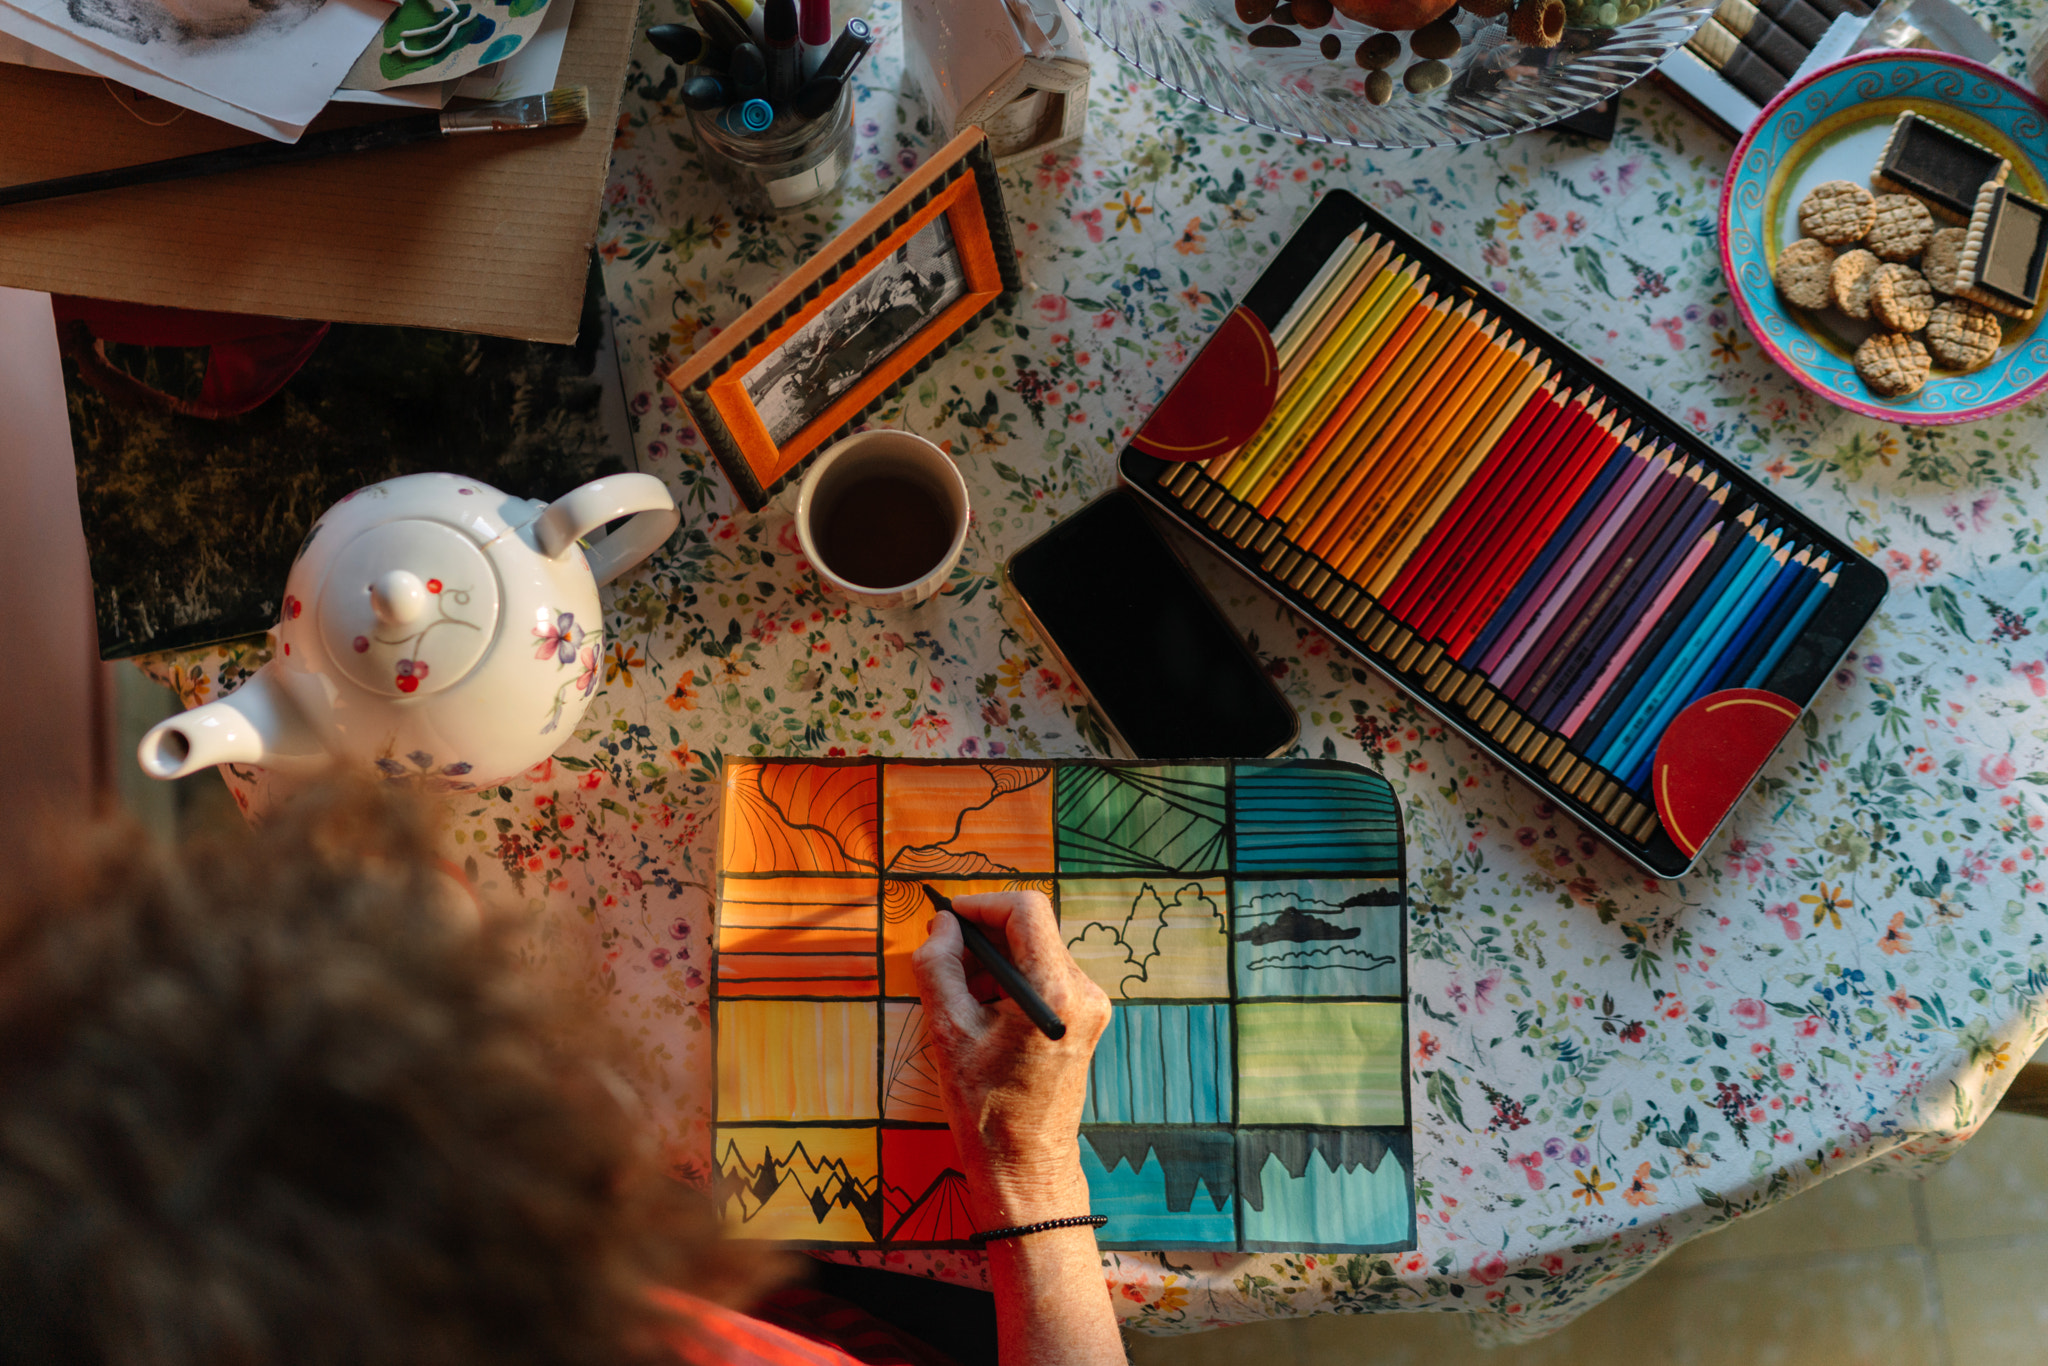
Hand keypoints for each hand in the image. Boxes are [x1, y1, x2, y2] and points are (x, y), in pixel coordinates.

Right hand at [909, 891, 1109, 1227]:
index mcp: (1055, 991)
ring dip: (993, 963)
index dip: (981, 905)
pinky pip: (1044, 978)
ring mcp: (1090, 1007)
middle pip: (1031, 930)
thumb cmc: (986, 1108)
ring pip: (1035, 953)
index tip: (947, 921)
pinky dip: (1009, 983)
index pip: (1026, 909)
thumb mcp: (948, 1032)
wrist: (1025, 1167)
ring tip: (958, 999)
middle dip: (983, 938)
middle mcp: (1083, 992)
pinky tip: (981, 1015)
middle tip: (942, 961)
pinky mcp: (1086, 1020)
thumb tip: (941, 926)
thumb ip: (938, 967)